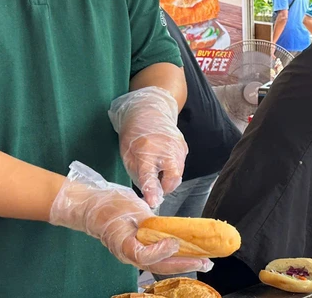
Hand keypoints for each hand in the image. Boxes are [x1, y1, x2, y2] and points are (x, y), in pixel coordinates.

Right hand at [50, 161, 211, 274]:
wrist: (93, 208)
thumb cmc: (109, 206)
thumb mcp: (129, 208)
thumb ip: (148, 222)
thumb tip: (168, 232)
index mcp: (122, 243)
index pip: (142, 256)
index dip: (159, 252)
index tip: (173, 242)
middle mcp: (129, 254)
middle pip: (157, 265)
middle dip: (183, 264)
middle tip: (206, 262)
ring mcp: (134, 254)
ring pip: (161, 264)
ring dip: (183, 262)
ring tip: (205, 261)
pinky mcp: (141, 250)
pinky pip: (159, 257)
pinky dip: (176, 256)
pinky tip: (190, 253)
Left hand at [109, 87, 187, 208]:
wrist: (148, 110)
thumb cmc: (133, 135)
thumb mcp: (127, 154)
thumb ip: (138, 174)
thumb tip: (149, 194)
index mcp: (146, 151)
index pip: (150, 176)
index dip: (152, 191)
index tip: (153, 202)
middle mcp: (166, 149)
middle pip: (173, 178)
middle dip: (166, 188)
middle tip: (155, 186)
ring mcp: (178, 147)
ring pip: (178, 174)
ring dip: (169, 178)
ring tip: (157, 169)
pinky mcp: (184, 147)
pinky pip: (180, 165)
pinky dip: (172, 169)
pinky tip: (163, 160)